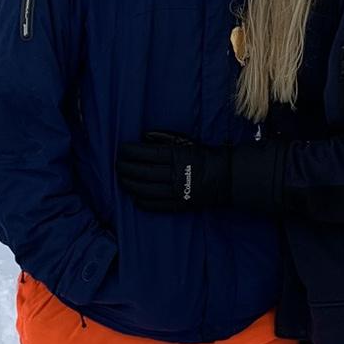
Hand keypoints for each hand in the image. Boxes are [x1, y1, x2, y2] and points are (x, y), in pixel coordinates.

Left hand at [117, 133, 231, 211]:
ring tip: (121, 180)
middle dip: (125, 169)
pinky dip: (142, 202)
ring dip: (129, 185)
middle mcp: (176, 174)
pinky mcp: (180, 205)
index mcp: (178, 156)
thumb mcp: (186, 141)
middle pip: (142, 172)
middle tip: (117, 165)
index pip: (147, 154)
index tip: (122, 149)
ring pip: (145, 190)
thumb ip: (164, 138)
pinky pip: (156, 205)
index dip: (130, 152)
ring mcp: (178, 191)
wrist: (226, 177)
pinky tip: (134, 197)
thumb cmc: (204, 156)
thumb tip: (143, 137)